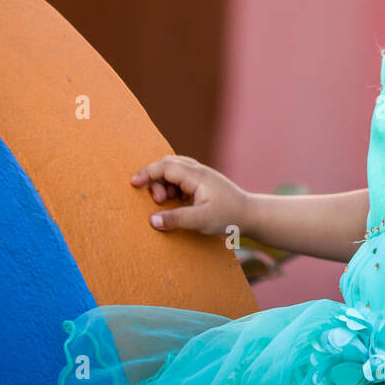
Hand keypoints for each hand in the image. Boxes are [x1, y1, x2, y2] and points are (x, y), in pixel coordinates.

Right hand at [130, 154, 251, 236]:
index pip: (165, 166)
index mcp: (196, 176)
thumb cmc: (228, 216)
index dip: (147, 173)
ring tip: (166, 202)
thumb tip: (152, 220)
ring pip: (174, 171)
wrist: (251, 215)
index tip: (133, 184)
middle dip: (155, 179)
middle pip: (168, 164)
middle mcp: (198, 171)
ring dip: (164, 184)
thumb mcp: (201, 220)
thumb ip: (176, 219)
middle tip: (158, 200)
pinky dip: (172, 187)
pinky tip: (176, 202)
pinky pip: (181, 178)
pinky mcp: (204, 184)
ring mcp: (202, 176)